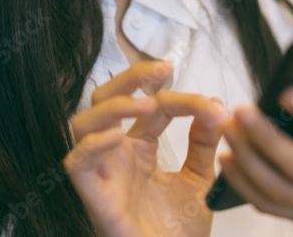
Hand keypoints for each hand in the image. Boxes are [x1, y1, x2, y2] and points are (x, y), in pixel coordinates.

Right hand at [63, 60, 228, 236]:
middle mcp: (117, 155)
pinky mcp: (95, 197)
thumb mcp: (199, 179)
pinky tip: (118, 135)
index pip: (152, 106)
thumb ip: (204, 144)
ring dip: (112, 106)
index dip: (180, 97)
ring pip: (82, 123)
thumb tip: (215, 106)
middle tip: (161, 71)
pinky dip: (92, 145)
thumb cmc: (177, 232)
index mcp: (139, 148)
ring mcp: (104, 173)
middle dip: (130, 77)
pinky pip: (77, 164)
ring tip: (146, 104)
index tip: (211, 103)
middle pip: (105, 99)